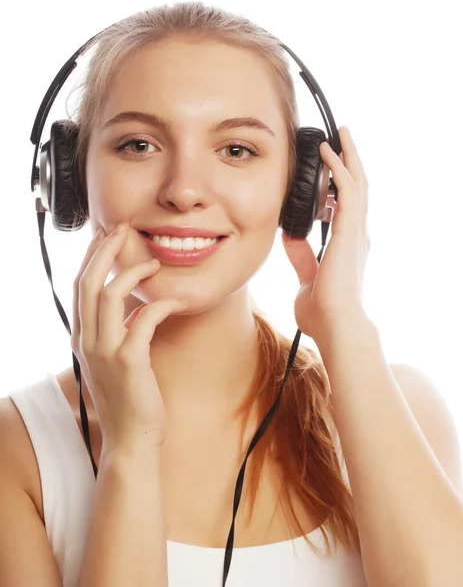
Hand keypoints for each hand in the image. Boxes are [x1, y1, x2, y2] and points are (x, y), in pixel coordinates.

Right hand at [70, 223, 187, 453]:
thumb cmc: (128, 398)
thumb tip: (132, 309)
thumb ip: (117, 333)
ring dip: (132, 272)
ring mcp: (105, 352)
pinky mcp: (129, 362)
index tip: (104, 237)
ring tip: (154, 262)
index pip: (80, 289)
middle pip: (87, 284)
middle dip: (103, 251)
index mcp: (83, 339)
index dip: (91, 259)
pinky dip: (160, 305)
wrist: (131, 438)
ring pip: (108, 296)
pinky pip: (142, 321)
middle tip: (121, 229)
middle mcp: (87, 342)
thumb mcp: (115, 361)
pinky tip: (176, 300)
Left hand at [282, 126, 370, 344]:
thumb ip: (300, 256)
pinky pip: (347, 190)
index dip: (340, 184)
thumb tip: (289, 235)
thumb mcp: (306, 276)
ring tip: (339, 135)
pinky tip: (329, 152)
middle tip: (341, 139)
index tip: (330, 168)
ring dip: (347, 156)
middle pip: (356, 188)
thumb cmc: (323, 310)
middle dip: (349, 162)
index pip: (346, 206)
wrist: (335, 324)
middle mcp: (356, 235)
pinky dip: (339, 168)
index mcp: (347, 245)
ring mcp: (356, 231)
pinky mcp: (350, 230)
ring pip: (356, 182)